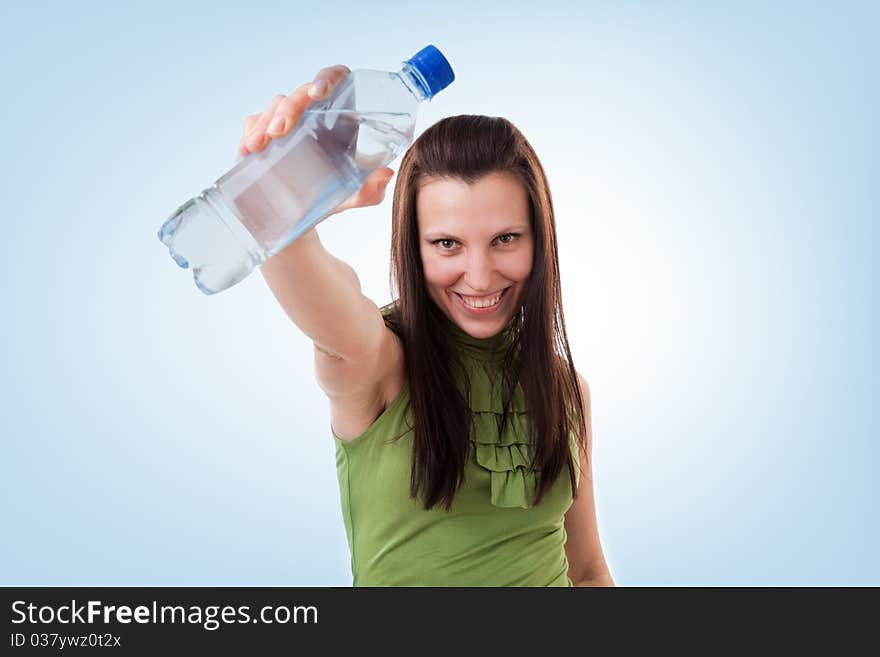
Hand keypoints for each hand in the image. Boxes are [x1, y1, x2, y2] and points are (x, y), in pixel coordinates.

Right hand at [238, 65, 394, 215]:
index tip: (318, 92)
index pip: (336, 80)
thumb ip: (371, 189)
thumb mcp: (355, 197)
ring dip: (266, 122)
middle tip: (280, 131)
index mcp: (340, 118)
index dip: (327, 77)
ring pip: (276, 105)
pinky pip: (254, 122)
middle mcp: (314, 115)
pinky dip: (250, 133)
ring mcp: (288, 123)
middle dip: (288, 109)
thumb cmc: (333, 199)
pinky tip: (248, 150)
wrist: (301, 220)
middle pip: (301, 94)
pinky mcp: (265, 134)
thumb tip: (386, 173)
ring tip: (259, 145)